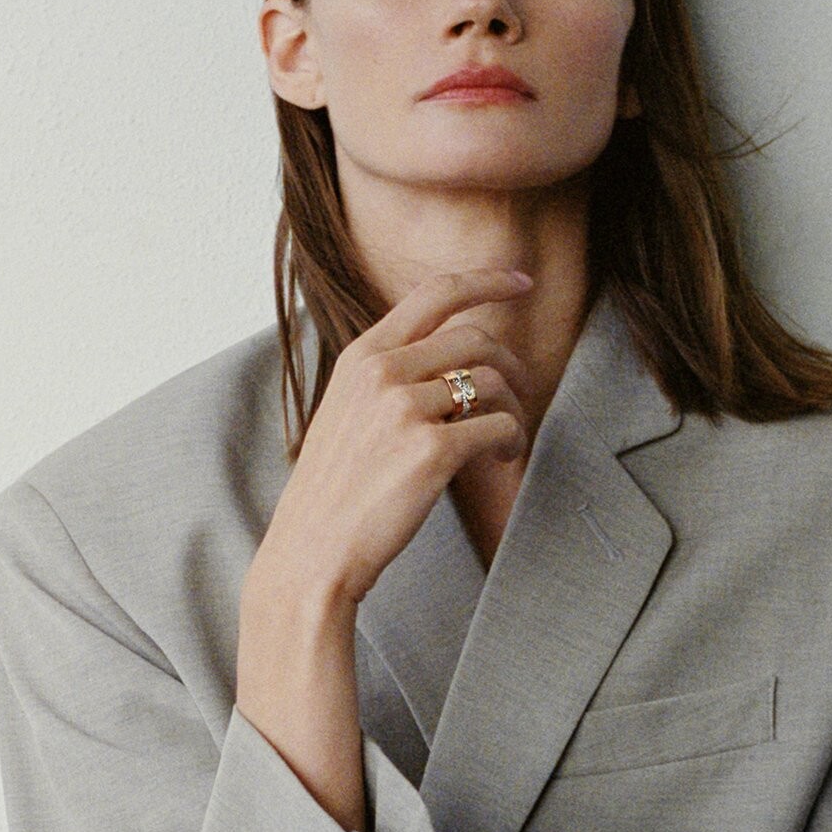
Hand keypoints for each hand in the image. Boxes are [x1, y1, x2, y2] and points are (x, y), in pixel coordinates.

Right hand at [250, 268, 532, 608]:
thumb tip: (448, 360)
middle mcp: (382, 372)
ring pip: (494, 383)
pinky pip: (500, 427)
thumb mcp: (344, 412)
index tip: (520, 282)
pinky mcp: (432, 450)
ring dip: (514, 409)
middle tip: (520, 395)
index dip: (485, 280)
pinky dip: (513, 442)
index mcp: (361, 357)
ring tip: (505, 441)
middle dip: (512, 364)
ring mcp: (406, 409)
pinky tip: (502, 460)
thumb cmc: (332, 491)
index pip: (434, 294)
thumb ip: (387, 377)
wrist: (311, 551)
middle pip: (476, 339)